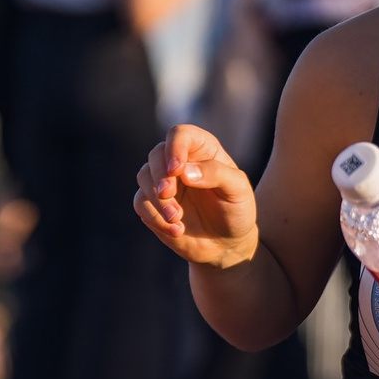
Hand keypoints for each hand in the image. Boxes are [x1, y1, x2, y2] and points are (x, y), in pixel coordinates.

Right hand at [132, 124, 259, 267]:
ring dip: (157, 199)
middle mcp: (179, 161)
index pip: (180, 134)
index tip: (176, 170)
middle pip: (156, 154)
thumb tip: (185, 172)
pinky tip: (176, 230)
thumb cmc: (236, 210)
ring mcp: (163, 181)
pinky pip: (140, 203)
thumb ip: (216, 174)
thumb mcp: (238, 190)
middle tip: (169, 195)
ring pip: (144, 177)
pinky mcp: (152, 203)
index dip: (175, 148)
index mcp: (202, 149)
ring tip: (177, 219)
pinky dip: (154, 217)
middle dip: (160, 176)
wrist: (227, 243)